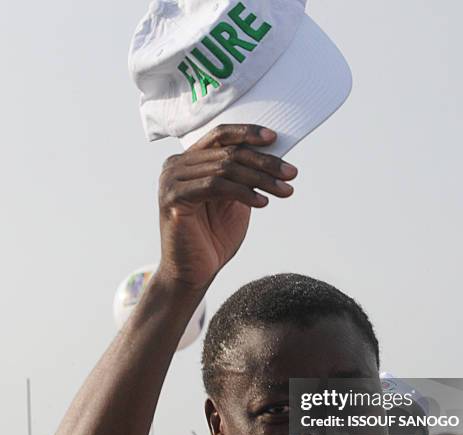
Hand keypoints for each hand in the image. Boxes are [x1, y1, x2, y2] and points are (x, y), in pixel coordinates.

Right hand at [157, 124, 297, 288]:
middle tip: (291, 173)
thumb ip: (243, 177)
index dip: (248, 133)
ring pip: (225, 169)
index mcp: (188, 161)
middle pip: (228, 153)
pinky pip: (215, 187)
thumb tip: (272, 155)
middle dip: (265, 163)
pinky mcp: (173, 199)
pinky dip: (243, 192)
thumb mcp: (234, 200)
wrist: (193, 273)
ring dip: (261, 179)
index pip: (220, 136)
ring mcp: (171, 181)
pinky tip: (263, 202)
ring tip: (285, 191)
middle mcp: (176, 165)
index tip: (275, 138)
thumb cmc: (213, 238)